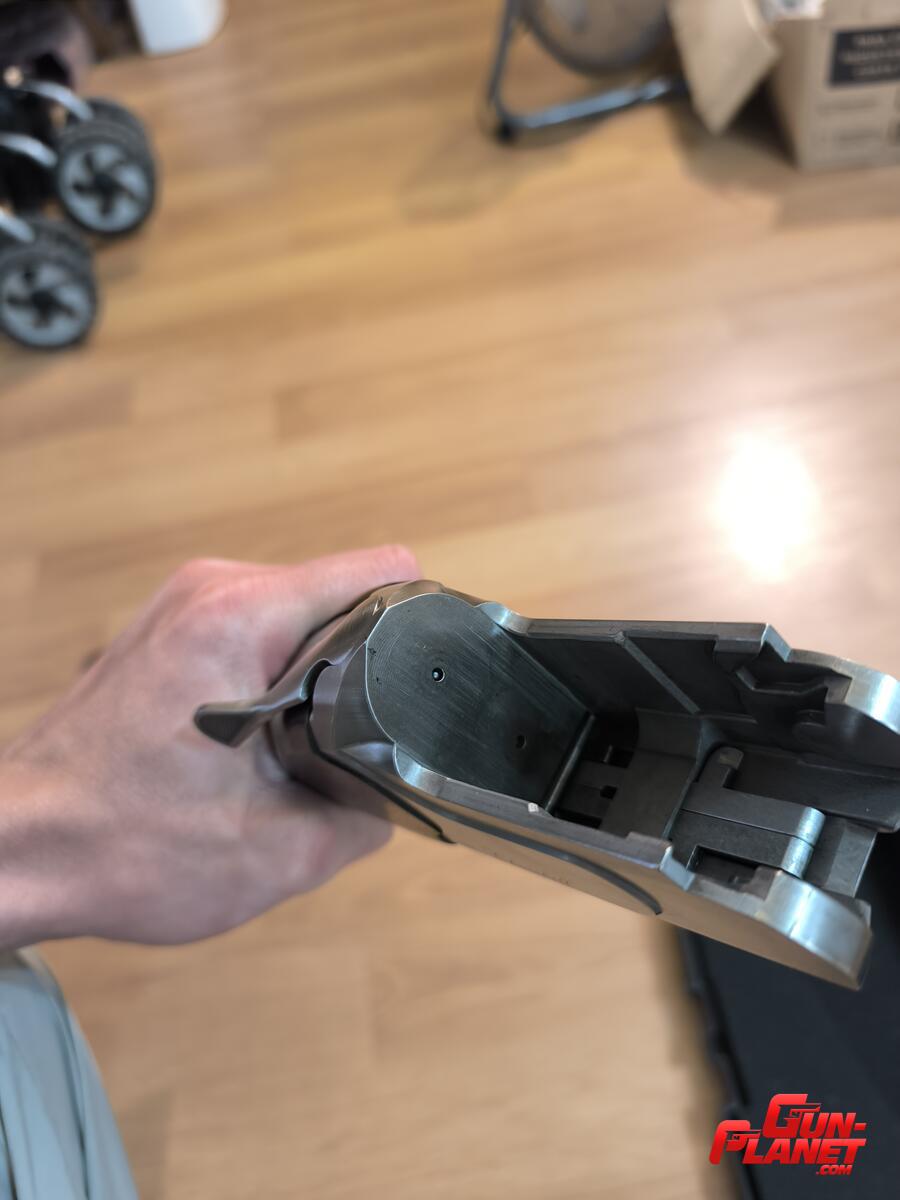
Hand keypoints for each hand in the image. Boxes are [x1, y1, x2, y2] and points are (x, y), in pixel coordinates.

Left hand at [0, 546, 418, 947]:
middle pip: (340, 595)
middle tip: (355, 740)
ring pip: (296, 617)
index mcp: (242, 618)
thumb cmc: (118, 845)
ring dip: (315, 676)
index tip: (432, 674)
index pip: (378, 573)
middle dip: (365, 665)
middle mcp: (209, 590)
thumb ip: (367, 815)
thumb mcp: (279, 851)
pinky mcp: (163, 630)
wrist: (15, 851)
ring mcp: (180, 605)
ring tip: (297, 748)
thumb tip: (401, 791)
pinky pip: (251, 634)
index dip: (422, 622)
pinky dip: (272, 679)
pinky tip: (257, 742)